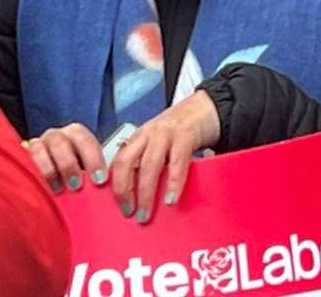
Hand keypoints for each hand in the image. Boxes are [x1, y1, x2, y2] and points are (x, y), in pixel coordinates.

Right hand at [22, 123, 105, 195]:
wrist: (49, 180)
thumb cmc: (71, 179)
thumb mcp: (85, 177)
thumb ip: (93, 181)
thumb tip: (109, 196)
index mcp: (79, 136)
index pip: (87, 141)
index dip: (94, 159)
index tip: (99, 180)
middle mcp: (60, 135)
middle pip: (65, 140)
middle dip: (70, 163)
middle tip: (75, 186)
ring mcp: (42, 142)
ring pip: (45, 145)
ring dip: (52, 168)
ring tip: (57, 189)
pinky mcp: (26, 152)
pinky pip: (29, 154)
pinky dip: (36, 168)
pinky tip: (41, 185)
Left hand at [107, 89, 219, 223]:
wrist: (204, 108)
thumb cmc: (179, 131)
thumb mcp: (157, 144)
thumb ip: (147, 163)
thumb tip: (139, 197)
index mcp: (138, 138)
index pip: (118, 162)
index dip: (115, 185)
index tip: (118, 207)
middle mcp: (147, 134)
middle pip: (127, 162)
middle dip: (124, 190)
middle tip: (130, 212)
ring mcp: (166, 134)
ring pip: (149, 164)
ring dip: (146, 192)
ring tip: (147, 212)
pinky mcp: (185, 135)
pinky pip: (177, 162)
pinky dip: (173, 182)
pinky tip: (171, 198)